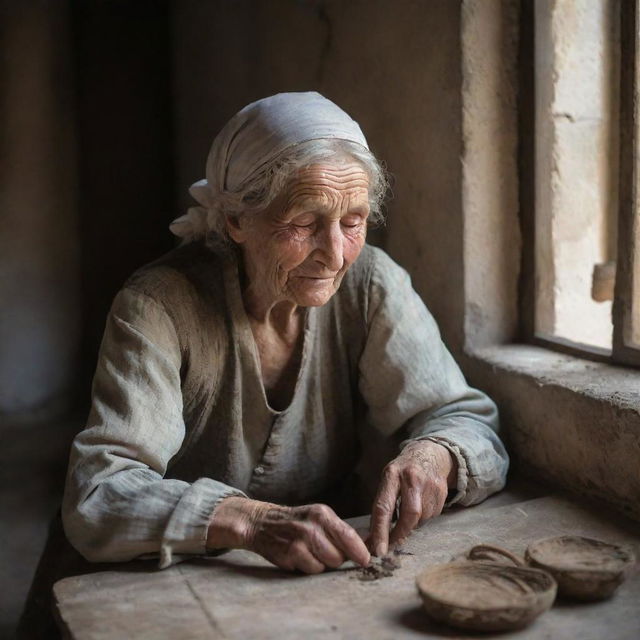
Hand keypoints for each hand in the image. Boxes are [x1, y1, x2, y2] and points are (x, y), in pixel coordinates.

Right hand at [207, 497, 369, 573]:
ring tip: (311, 552)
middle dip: (337, 559)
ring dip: (322, 565)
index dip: (361, 552)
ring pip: (326, 566)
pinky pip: (311, 570)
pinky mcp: (290, 555)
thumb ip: (339, 531)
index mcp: (323, 514)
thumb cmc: (297, 522)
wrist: (262, 522)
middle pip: (340, 557)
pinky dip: (308, 567)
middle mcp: (312, 526)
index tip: (366, 560)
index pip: (349, 536)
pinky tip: (300, 557)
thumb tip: (366, 547)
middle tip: (326, 551)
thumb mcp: (319, 517)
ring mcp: (300, 541)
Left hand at [367, 440, 456, 556]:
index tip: (378, 550)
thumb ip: (382, 504)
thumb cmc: (402, 472)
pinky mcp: (442, 490)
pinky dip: (425, 516)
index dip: (380, 531)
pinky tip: (423, 503)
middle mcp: (411, 478)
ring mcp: (429, 484)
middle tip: (392, 545)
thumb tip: (371, 538)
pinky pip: (432, 515)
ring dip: (413, 523)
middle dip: (400, 534)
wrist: (430, 454)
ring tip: (410, 510)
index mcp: (392, 475)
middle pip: (408, 515)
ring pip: (421, 518)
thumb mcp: (388, 480)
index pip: (383, 507)